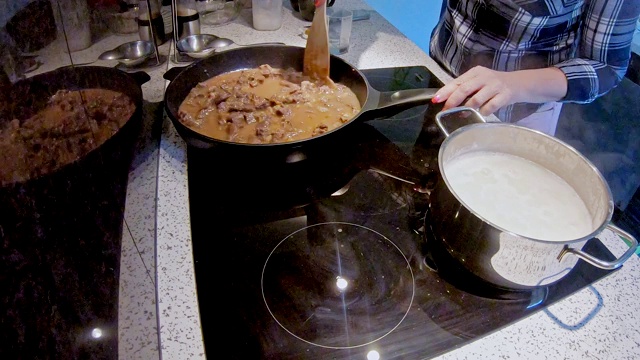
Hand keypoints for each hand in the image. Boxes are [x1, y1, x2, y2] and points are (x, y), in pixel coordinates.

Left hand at [432, 66, 567, 115]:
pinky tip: (482, 114)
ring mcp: (496, 85)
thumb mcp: (480, 83)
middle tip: (445, 110)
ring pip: (476, 99)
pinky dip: (483, 112)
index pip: (457, 82)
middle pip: (464, 89)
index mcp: (476, 72)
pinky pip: (489, 107)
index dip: (445, 91)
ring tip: (464, 114)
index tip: (436, 100)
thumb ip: (466, 90)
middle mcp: (485, 77)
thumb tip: (448, 104)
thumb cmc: (495, 85)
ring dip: (468, 109)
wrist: (521, 84)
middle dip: (453, 101)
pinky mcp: (505, 95)